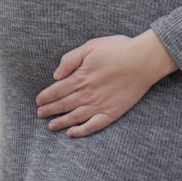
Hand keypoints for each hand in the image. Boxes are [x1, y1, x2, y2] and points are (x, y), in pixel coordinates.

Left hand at [35, 31, 177, 137]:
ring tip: (51, 126)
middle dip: (49, 110)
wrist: (143, 61)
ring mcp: (99, 105)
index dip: (46, 96)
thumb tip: (56, 75)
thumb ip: (70, 60)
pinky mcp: (111, 113)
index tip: (38, 100)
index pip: (57, 90)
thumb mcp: (90, 47)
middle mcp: (87, 94)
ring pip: (74, 118)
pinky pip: (92, 126)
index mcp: (81, 77)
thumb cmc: (117, 49)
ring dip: (61, 122)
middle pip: (63, 105)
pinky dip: (81, 131)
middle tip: (40, 114)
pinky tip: (72, 133)